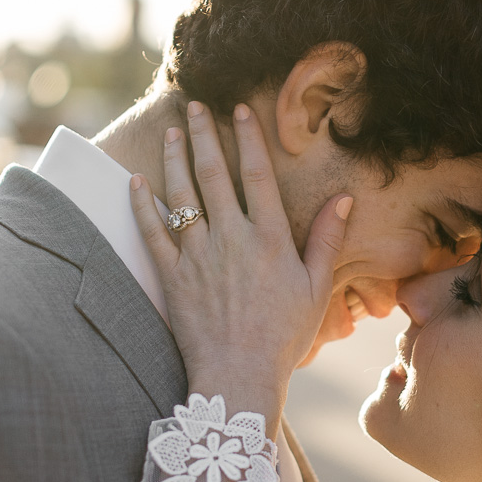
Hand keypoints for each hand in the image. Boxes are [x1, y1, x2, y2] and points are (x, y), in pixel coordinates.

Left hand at [130, 101, 351, 422]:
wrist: (239, 375)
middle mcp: (232, 239)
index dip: (248, 139)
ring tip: (174, 131)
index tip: (240, 110)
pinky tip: (137, 181)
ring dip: (175, 159)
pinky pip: (153, 233)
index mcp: (270, 240)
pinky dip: (143, 206)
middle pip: (214, 175)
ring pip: (182, 196)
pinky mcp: (173, 277)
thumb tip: (344, 199)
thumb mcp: (316, 289)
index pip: (257, 176)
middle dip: (204, 136)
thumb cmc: (283, 337)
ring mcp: (198, 257)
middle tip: (195, 106)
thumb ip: (327, 240)